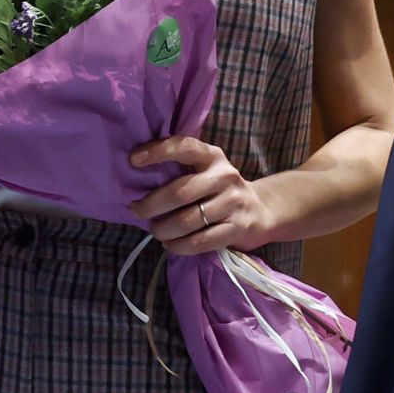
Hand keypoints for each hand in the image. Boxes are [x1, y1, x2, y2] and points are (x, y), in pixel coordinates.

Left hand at [129, 134, 275, 255]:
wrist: (260, 209)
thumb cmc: (220, 189)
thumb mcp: (207, 170)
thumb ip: (181, 170)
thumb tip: (137, 183)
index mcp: (213, 156)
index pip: (184, 146)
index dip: (158, 151)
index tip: (133, 160)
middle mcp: (224, 176)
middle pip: (180, 191)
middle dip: (151, 205)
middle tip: (137, 211)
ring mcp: (232, 203)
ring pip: (187, 221)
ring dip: (163, 229)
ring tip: (155, 231)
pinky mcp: (237, 228)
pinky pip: (199, 241)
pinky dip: (178, 246)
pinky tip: (170, 244)